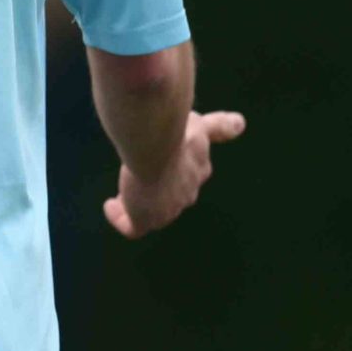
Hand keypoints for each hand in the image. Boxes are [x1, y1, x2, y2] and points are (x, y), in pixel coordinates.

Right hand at [105, 109, 244, 238]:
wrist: (156, 148)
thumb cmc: (177, 134)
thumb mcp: (199, 125)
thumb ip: (220, 127)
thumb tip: (241, 124)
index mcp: (198, 170)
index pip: (191, 175)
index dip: (176, 170)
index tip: (162, 164)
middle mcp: (186, 194)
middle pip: (174, 198)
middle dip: (158, 190)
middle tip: (140, 179)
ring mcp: (166, 211)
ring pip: (153, 214)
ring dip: (138, 204)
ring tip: (122, 195)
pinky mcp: (143, 219)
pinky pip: (131, 227)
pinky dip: (120, 218)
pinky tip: (110, 207)